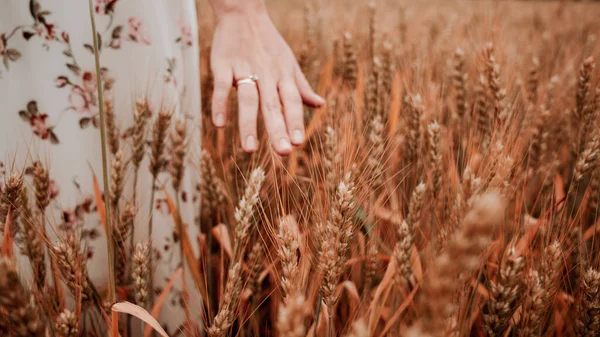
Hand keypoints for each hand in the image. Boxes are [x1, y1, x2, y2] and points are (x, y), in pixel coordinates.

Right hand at [209, 1, 324, 154]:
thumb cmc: (268, 43)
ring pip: (248, 99)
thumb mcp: (289, 63)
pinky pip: (222, 86)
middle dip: (278, 129)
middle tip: (284, 152)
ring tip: (249, 150)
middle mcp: (267, 74)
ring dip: (248, 124)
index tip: (299, 144)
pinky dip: (220, 104)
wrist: (243, 13)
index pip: (292, 102)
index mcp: (284, 75)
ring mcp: (244, 69)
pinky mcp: (223, 64)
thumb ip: (301, 87)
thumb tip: (320, 105)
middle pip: (273, 105)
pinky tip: (220, 125)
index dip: (296, 122)